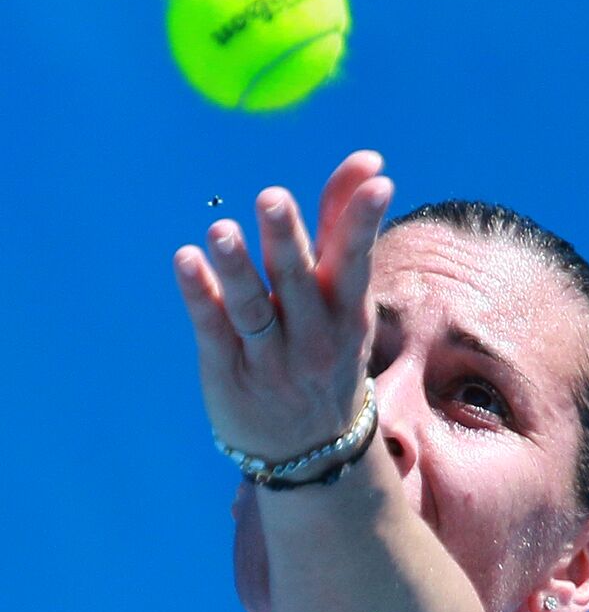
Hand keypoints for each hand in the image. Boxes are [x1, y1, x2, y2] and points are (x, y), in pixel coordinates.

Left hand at [173, 150, 393, 463]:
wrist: (313, 451)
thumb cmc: (329, 352)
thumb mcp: (347, 301)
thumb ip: (345, 227)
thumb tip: (371, 161)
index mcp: (346, 313)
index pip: (356, 261)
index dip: (363, 221)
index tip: (379, 181)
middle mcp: (313, 336)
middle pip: (298, 282)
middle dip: (286, 240)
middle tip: (272, 197)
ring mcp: (270, 358)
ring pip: (254, 309)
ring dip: (237, 269)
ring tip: (221, 231)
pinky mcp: (229, 372)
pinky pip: (213, 331)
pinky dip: (199, 296)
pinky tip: (186, 261)